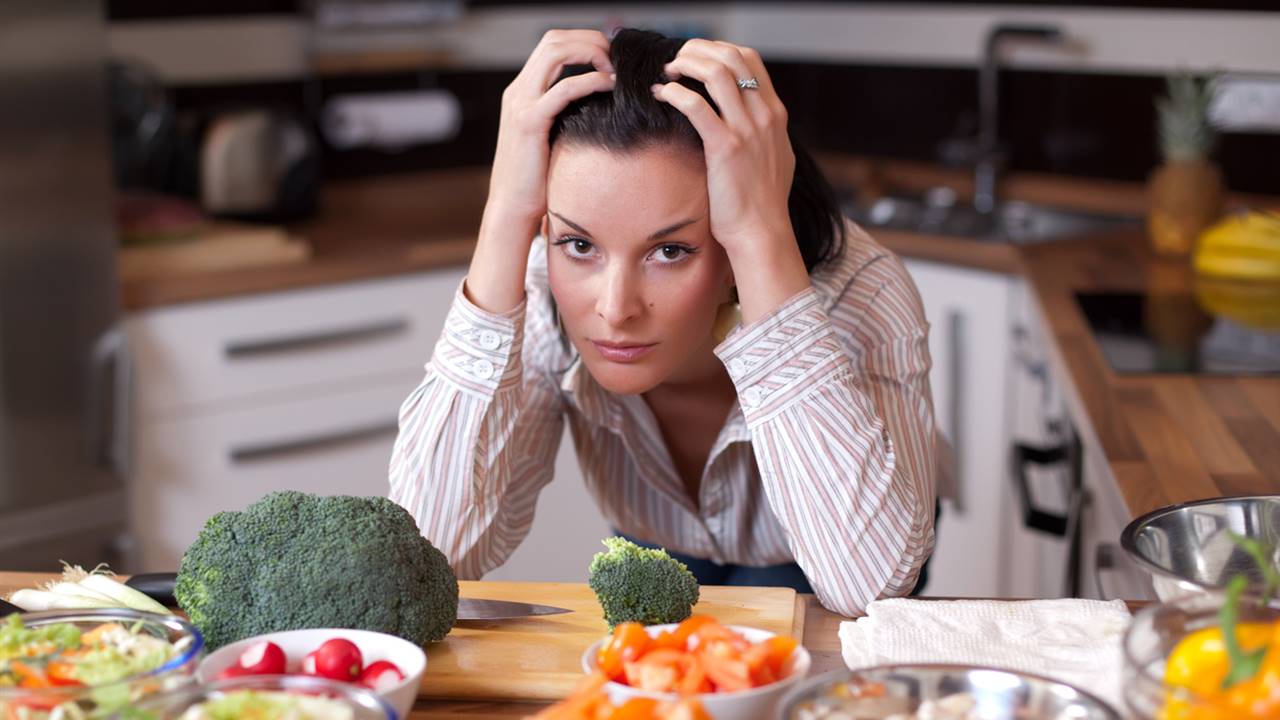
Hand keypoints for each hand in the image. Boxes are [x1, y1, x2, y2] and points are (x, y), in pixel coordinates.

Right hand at [488, 29, 614, 221]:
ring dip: (590, 52)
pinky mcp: (529, 122)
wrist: (512, 206)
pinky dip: (590, 80)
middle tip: (617, 57)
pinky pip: (564, 88)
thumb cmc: (537, 178)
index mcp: (522, 91)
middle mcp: (518, 90)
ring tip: (614, 68)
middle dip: (590, 40)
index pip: (552, 45)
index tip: (610, 57)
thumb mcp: (552, 136)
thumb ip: (565, 114)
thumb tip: (600, 104)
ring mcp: (521, 103)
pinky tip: (609, 86)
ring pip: (555, 52)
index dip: (583, 41)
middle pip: (554, 39)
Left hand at [653, 40, 809, 323]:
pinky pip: (696, 105)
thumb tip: (744, 117)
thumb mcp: (773, 157)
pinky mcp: (725, 147)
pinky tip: (660, 95)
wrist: (762, 232)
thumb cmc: (761, 202)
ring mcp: (747, 130)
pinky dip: (674, 93)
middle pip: (732, 57)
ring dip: (686, 64)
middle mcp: (764, 115)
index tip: (696, 56)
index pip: (750, 59)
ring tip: (666, 72)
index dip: (719, 49)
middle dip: (699, 49)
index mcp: (775, 114)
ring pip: (716, 72)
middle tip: (676, 59)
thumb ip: (762, 131)